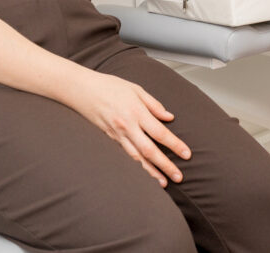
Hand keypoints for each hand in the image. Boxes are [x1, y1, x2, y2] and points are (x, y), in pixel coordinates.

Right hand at [64, 71, 191, 186]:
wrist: (83, 90)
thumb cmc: (109, 86)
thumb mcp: (135, 89)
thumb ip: (154, 104)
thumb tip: (169, 117)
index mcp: (136, 111)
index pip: (160, 132)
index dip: (175, 145)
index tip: (187, 154)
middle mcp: (127, 126)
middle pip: (150, 150)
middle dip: (165, 165)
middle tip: (179, 177)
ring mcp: (117, 135)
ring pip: (136, 158)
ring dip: (150, 172)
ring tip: (163, 183)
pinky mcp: (109, 139)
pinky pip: (125, 156)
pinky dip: (135, 167)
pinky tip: (143, 174)